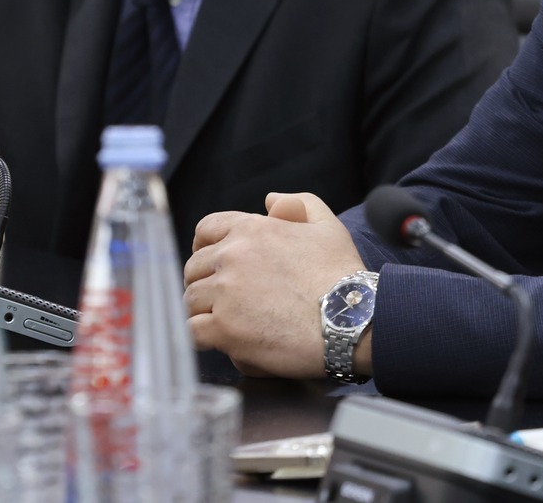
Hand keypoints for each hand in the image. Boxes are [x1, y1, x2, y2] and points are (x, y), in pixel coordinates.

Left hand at [184, 192, 368, 378]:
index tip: (213, 263)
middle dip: (205, 283)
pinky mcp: (224, 329)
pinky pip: (192, 332)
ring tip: (225, 322)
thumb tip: (270, 200)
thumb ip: (300, 204)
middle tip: (223, 300)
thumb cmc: (343, 275)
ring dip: (203, 312)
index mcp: (252, 229)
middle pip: (194, 269)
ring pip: (189, 301)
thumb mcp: (328, 227)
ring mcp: (226, 293)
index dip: (205, 247)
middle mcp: (232, 256)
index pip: (206, 230)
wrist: (352, 319)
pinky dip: (202, 338)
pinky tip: (219, 340)